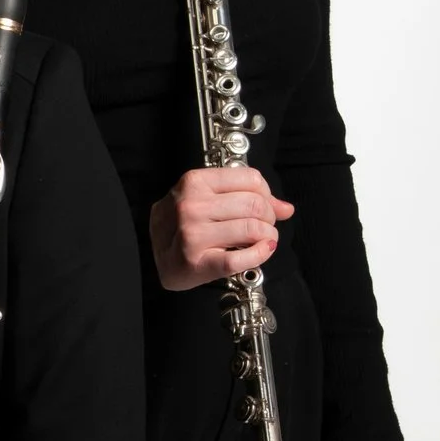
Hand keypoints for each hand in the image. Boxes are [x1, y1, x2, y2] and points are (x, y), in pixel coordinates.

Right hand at [150, 165, 295, 291]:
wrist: (155, 259)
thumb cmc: (180, 227)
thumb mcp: (205, 200)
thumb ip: (242, 197)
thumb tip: (285, 207)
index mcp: (193, 183)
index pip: (251, 179)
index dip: (266, 193)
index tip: (264, 205)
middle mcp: (191, 206)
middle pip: (255, 204)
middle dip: (269, 217)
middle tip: (263, 225)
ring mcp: (192, 234)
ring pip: (253, 229)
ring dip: (267, 236)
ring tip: (261, 239)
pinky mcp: (198, 262)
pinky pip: (242, 258)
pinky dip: (260, 254)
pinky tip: (260, 252)